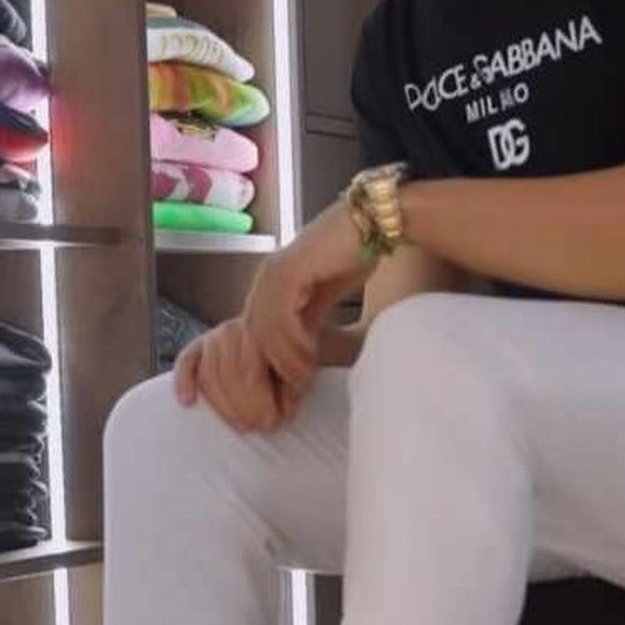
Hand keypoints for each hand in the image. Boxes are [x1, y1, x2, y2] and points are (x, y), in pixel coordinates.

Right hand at [173, 317, 293, 433]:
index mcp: (261, 332)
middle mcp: (234, 330)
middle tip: (256, 427)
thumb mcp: (293, 372)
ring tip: (240, 426)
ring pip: (209, 373)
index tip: (272, 422)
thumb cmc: (283, 364)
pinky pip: (186, 362)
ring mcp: (213, 338)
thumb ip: (291, 387)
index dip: (261, 399)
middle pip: (230, 372)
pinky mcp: (196, 347)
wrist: (267, 341)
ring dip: (223, 405)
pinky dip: (183, 381)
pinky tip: (188, 402)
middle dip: (244, 405)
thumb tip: (284, 411)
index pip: (254, 368)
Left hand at [243, 201, 369, 397]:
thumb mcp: (325, 297)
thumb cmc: (354, 253)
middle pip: (249, 339)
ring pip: (262, 333)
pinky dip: (292, 346)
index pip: (254, 337)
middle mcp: (266, 280)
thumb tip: (299, 359)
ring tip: (301, 384)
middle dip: (264, 376)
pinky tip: (309, 360)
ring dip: (281, 364)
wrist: (375, 220)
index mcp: (271, 286)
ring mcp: (274, 274)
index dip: (265, 372)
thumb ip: (307, 323)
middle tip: (284, 404)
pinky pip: (279, 319)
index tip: (283, 400)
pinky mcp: (289, 271)